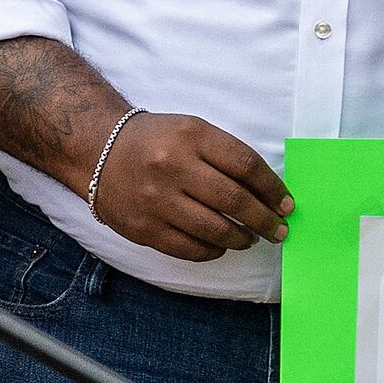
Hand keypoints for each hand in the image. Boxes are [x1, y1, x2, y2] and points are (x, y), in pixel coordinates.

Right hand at [82, 108, 289, 263]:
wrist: (96, 149)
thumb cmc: (155, 141)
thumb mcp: (191, 131)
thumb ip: (227, 157)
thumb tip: (270, 196)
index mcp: (191, 136)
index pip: (246, 166)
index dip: (274, 189)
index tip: (287, 205)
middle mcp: (173, 166)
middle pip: (235, 201)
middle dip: (266, 220)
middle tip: (278, 230)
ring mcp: (156, 200)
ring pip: (216, 231)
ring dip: (242, 238)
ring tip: (249, 238)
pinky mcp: (144, 227)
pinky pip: (191, 249)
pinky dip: (213, 250)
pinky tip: (219, 244)